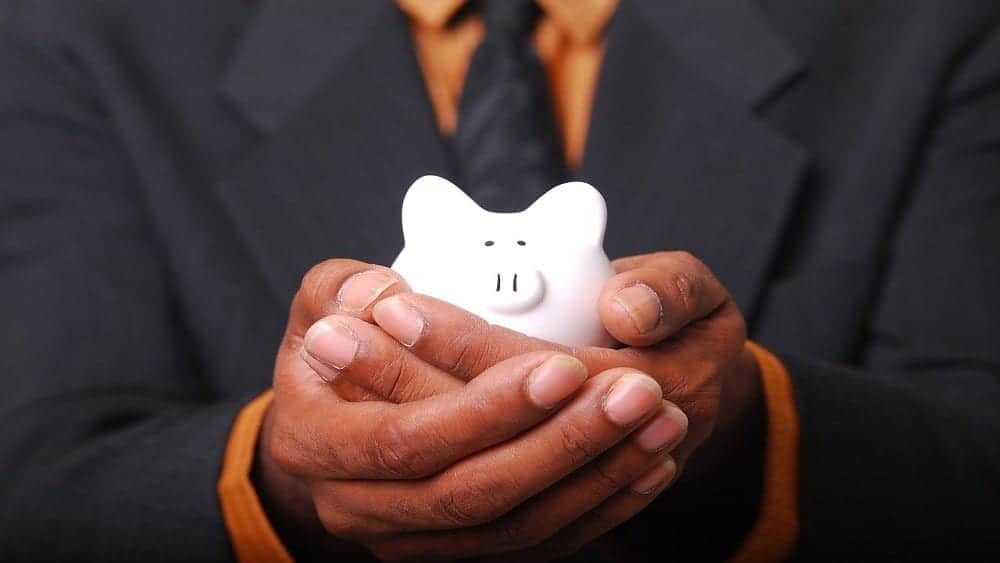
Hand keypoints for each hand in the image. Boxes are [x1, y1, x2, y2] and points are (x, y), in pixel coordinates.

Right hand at [258, 259, 686, 561]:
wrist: (333, 425)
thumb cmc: (332, 347)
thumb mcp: (323, 303)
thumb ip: (343, 288)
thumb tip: (381, 299)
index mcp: (316, 440)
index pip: (408, 439)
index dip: (488, 409)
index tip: (563, 366)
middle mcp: (356, 507)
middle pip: (472, 494)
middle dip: (564, 444)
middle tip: (640, 392)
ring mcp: (408, 539)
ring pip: (515, 527)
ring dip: (599, 477)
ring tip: (662, 421)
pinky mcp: (455, 549)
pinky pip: (534, 544)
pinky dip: (598, 508)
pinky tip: (649, 464)